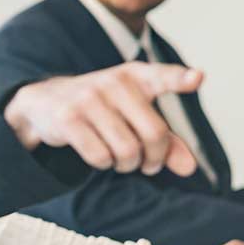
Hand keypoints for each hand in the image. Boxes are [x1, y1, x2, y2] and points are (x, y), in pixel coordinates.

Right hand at [3, 63, 203, 175]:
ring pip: (127, 150)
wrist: (46, 102)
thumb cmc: (102, 110)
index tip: (198, 78)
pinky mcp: (69, 118)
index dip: (180, 78)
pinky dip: (104, 165)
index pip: (162, 76)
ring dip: (127, 165)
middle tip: (147, 164)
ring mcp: (89, 98)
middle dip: (154, 159)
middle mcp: (114, 82)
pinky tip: (100, 157)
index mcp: (135, 76)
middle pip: (154, 133)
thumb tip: (189, 168)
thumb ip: (166, 141)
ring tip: (121, 160)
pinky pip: (100, 156)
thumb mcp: (134, 117)